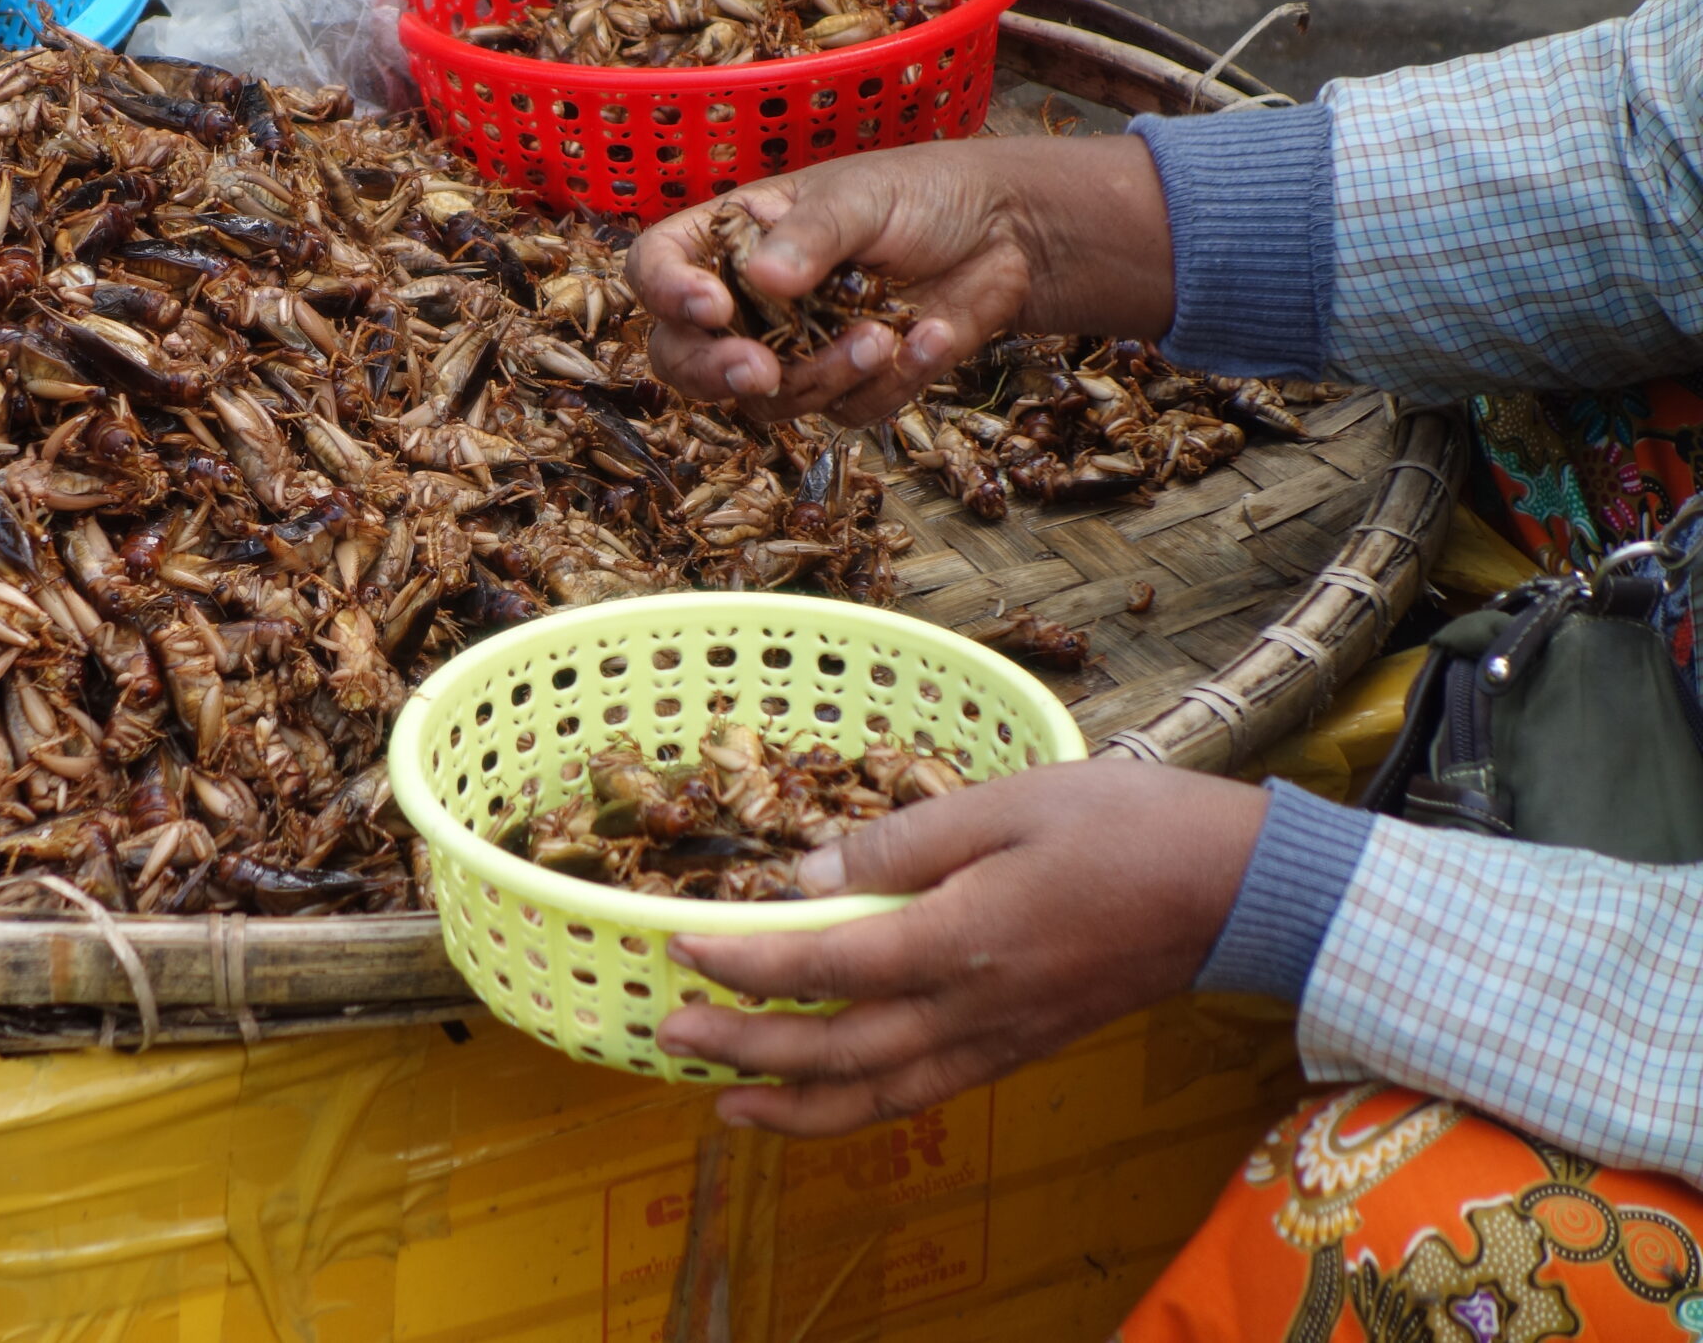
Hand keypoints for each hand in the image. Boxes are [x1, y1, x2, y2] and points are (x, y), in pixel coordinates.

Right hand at [627, 136, 1175, 426]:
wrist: (1010, 235)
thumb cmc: (923, 195)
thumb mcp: (861, 199)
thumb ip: (811, 237)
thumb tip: (762, 280)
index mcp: (730, 240)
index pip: (657, 268)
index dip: (667, 292)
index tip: (711, 307)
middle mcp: (748, 303)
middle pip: (685, 358)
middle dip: (719, 372)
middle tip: (761, 372)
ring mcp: (794, 350)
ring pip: (770, 400)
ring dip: (827, 375)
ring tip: (884, 335)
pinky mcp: (849, 386)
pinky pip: (846, 411)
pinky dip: (892, 381)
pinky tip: (932, 336)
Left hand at [654, 760, 1265, 1137]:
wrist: (1238, 891)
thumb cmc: (1128, 828)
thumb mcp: (1011, 801)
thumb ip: (904, 840)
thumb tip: (809, 873)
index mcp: (960, 940)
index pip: (825, 965)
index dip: (744, 966)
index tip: (684, 950)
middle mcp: (971, 1009)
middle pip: (834, 1050)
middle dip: (743, 1050)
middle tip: (669, 1036)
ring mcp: (998, 1040)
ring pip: (877, 1096)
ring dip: (793, 1104)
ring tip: (724, 1101)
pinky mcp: (1020, 1048)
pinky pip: (922, 1094)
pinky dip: (859, 1106)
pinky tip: (826, 1094)